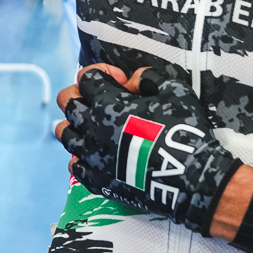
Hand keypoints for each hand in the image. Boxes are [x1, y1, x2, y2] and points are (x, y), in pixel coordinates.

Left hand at [54, 62, 242, 235]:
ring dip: (76, 124)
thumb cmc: (183, 133)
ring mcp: (91, 155)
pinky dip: (82, 157)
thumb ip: (150, 77)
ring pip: (64, 132)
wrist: (189, 178)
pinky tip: (98, 154)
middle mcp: (92, 127)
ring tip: (95, 126)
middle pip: (66, 101)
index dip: (103, 73)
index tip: (122, 80)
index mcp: (107, 103)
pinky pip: (74, 165)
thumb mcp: (175, 92)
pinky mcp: (96, 180)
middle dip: (81, 93)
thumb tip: (134, 78)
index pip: (87, 76)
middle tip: (102, 100)